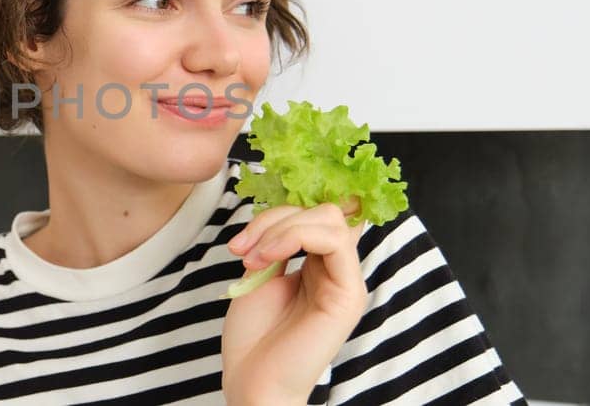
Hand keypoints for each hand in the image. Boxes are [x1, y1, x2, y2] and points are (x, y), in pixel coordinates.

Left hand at [221, 199, 367, 404]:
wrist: (252, 381)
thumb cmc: (254, 337)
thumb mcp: (260, 275)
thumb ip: (278, 244)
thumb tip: (285, 211)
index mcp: (320, 268)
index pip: (321, 216)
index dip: (288, 208)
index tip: (248, 231)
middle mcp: (339, 273)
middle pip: (323, 211)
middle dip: (275, 218)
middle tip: (240, 247)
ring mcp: (347, 283)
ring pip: (329, 218)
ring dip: (280, 228)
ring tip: (250, 257)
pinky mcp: (348, 294)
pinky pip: (333, 240)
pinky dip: (293, 237)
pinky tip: (265, 259)